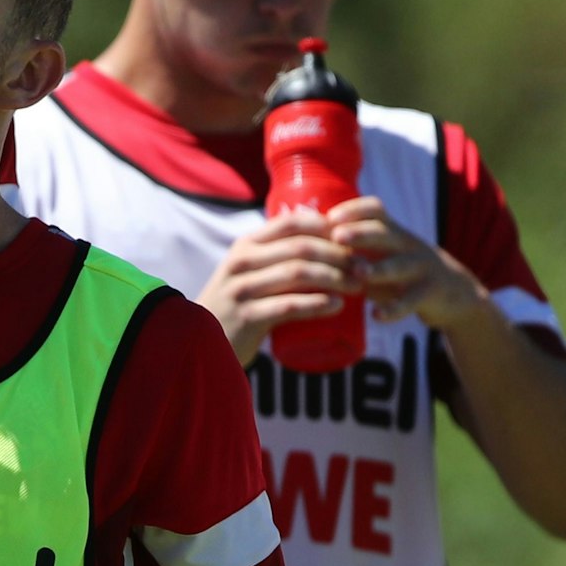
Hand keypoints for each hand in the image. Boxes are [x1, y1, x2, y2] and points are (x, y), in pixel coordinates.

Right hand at [198, 210, 360, 364]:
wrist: (201, 341)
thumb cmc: (236, 305)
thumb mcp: (248, 272)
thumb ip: (274, 257)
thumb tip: (321, 243)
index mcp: (246, 245)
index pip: (291, 223)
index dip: (326, 227)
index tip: (352, 239)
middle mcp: (242, 262)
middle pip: (301, 248)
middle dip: (339, 255)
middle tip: (364, 267)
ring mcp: (242, 289)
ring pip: (298, 274)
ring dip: (335, 278)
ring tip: (358, 286)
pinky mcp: (247, 317)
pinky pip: (289, 306)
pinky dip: (317, 305)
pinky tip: (337, 305)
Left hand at [330, 197, 491, 330]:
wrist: (454, 292)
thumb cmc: (403, 272)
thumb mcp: (384, 254)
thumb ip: (353, 250)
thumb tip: (306, 245)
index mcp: (393, 232)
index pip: (375, 210)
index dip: (353, 210)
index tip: (329, 217)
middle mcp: (407, 244)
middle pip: (385, 233)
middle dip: (360, 233)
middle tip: (336, 236)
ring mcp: (421, 267)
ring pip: (399, 265)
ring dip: (378, 268)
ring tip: (358, 272)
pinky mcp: (430, 293)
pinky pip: (411, 300)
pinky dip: (394, 309)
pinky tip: (376, 315)